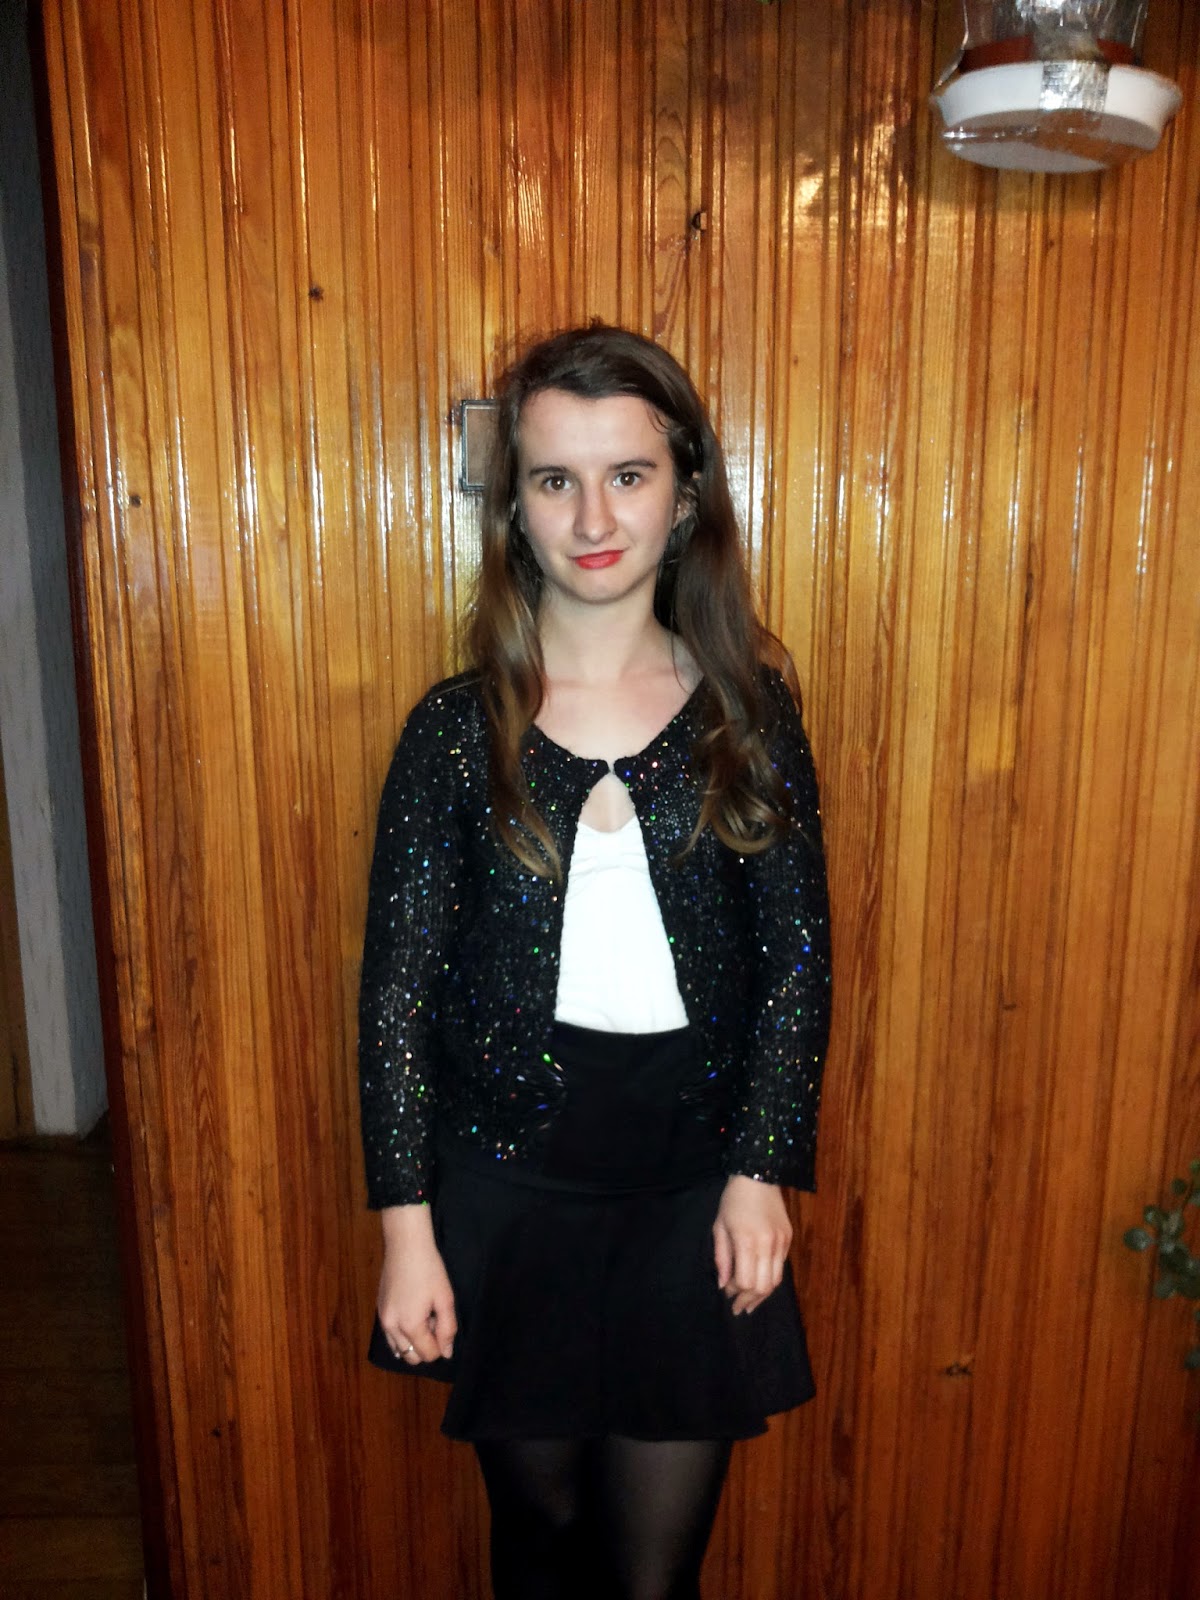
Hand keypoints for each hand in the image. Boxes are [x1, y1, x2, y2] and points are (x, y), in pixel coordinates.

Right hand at [377, 1205, 457, 1363]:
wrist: (405, 1245)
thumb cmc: (429, 1269)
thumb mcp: (445, 1299)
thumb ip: (448, 1328)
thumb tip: (446, 1353)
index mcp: (410, 1325)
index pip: (427, 1354)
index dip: (440, 1345)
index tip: (443, 1323)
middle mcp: (391, 1327)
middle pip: (411, 1357)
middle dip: (425, 1346)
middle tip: (434, 1321)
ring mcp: (382, 1319)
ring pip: (398, 1349)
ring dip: (412, 1342)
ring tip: (423, 1316)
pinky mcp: (378, 1310)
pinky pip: (390, 1336)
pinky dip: (402, 1333)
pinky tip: (411, 1311)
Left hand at [712, 1176, 791, 1315]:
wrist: (758, 1176)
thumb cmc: (733, 1200)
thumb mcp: (719, 1227)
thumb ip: (722, 1258)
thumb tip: (723, 1285)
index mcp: (747, 1241)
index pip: (745, 1281)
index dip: (735, 1292)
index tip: (726, 1293)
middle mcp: (767, 1245)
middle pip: (763, 1287)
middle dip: (750, 1301)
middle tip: (739, 1308)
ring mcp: (781, 1242)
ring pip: (776, 1281)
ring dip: (762, 1295)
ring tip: (751, 1302)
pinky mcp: (788, 1239)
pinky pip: (781, 1268)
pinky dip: (770, 1279)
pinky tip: (761, 1283)